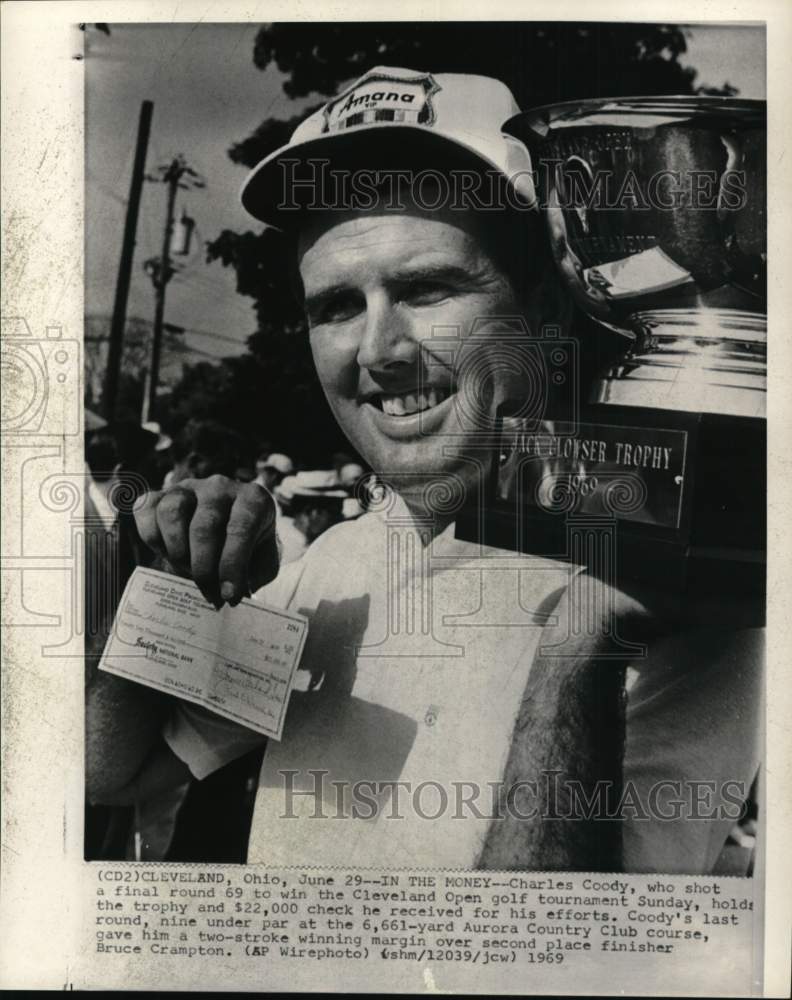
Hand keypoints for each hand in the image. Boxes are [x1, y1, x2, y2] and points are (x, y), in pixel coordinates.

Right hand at [133, 476, 278, 607]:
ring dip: (177, 552)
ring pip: (172, 512)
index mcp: (253, 499)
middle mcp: (221, 487)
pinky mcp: (161, 494)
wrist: (225, 539)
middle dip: (204, 569)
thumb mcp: (262, 565)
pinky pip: (147, 512)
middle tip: (209, 594)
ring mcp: (188, 487)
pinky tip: (169, 556)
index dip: (232, 566)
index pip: (241, 529)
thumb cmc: (249, 552)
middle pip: (204, 526)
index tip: (229, 596)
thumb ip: (251, 576)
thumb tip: (229, 594)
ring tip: (188, 574)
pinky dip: (153, 540)